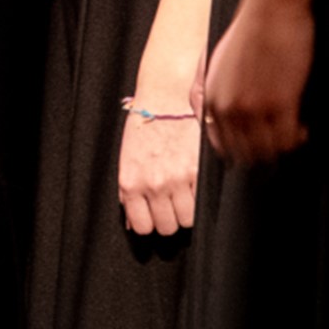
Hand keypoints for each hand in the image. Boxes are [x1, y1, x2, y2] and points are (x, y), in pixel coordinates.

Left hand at [118, 95, 199, 234]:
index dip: (151, 223)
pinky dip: (200, 199)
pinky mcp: (198, 172)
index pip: (143, 227)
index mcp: (131, 183)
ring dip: (187, 211)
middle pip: (168, 227)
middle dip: (170, 217)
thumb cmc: (143, 130)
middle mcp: (153, 184)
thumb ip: (128, 194)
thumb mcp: (126, 162)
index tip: (155, 215)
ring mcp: (177, 179)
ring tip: (183, 194)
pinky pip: (203, 203)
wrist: (164, 101)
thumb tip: (132, 224)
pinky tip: (194, 186)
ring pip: (187, 220)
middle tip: (171, 202)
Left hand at [205, 0, 314, 165]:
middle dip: (262, 150)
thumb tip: (219, 114)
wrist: (270, 8)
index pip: (219, 142)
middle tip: (277, 142)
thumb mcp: (217, 63)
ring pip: (269, 150)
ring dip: (282, 146)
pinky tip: (302, 129)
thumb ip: (217, 90)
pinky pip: (289, 138)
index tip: (252, 146)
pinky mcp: (282, 103)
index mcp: (211, 97)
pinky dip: (298, 138)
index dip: (237, 149)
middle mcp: (229, 107)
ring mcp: (255, 108)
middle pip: (245, 152)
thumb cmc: (248, 31)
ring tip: (291, 134)